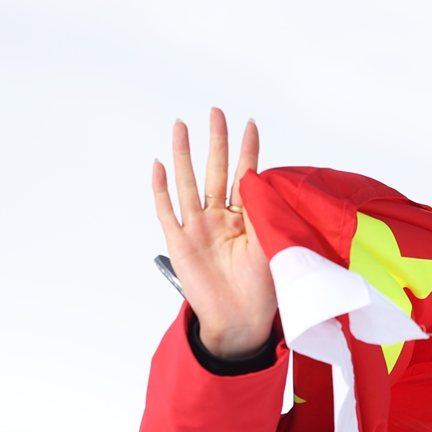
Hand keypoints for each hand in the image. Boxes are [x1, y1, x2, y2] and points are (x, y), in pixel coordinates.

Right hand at [153, 108, 276, 358]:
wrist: (241, 319)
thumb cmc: (262, 287)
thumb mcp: (272, 244)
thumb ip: (266, 213)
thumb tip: (264, 181)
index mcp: (246, 218)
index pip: (246, 175)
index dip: (248, 150)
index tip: (250, 124)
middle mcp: (220, 218)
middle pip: (216, 171)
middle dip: (216, 142)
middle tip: (217, 112)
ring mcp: (198, 228)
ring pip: (189, 184)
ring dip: (185, 155)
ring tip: (181, 126)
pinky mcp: (180, 243)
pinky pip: (167, 211)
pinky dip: (161, 188)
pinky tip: (159, 166)